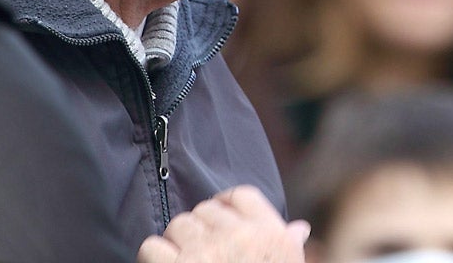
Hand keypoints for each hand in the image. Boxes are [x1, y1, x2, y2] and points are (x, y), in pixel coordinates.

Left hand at [137, 185, 309, 262]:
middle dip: (199, 228)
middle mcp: (238, 236)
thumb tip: (300, 229)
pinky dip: (153, 258)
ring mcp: (204, 251)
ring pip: (178, 225)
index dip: (226, 203)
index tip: (219, 216)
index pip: (242, 196)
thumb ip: (290, 246)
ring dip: (176, 242)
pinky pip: (152, 246)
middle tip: (201, 252)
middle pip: (206, 209)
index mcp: (269, 234)